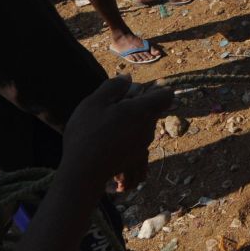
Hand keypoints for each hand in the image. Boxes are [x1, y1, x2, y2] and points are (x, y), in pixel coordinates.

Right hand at [61, 76, 172, 191]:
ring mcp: (144, 144)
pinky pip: (137, 140)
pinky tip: (107, 140)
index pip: (166, 95)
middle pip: (153, 110)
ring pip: (145, 125)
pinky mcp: (136, 157)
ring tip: (107, 125)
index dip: (157, 89)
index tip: (140, 91)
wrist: (83, 172)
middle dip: (139, 105)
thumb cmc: (87, 134)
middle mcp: (148, 128)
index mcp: (142, 111)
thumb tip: (128, 78)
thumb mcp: (94, 102)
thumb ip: (114, 86)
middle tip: (114, 108)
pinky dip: (127, 136)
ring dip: (132, 121)